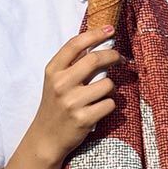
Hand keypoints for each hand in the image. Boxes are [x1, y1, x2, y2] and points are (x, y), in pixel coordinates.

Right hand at [31, 30, 125, 166]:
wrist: (46, 138)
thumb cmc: (55, 106)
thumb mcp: (55, 82)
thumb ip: (72, 65)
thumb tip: (99, 45)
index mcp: (53, 71)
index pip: (75, 44)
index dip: (95, 34)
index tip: (110, 30)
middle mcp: (61, 84)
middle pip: (95, 59)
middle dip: (113, 56)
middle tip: (121, 59)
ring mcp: (72, 102)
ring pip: (107, 84)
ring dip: (112, 88)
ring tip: (104, 93)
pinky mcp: (83, 119)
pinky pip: (110, 104)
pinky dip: (109, 105)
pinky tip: (100, 109)